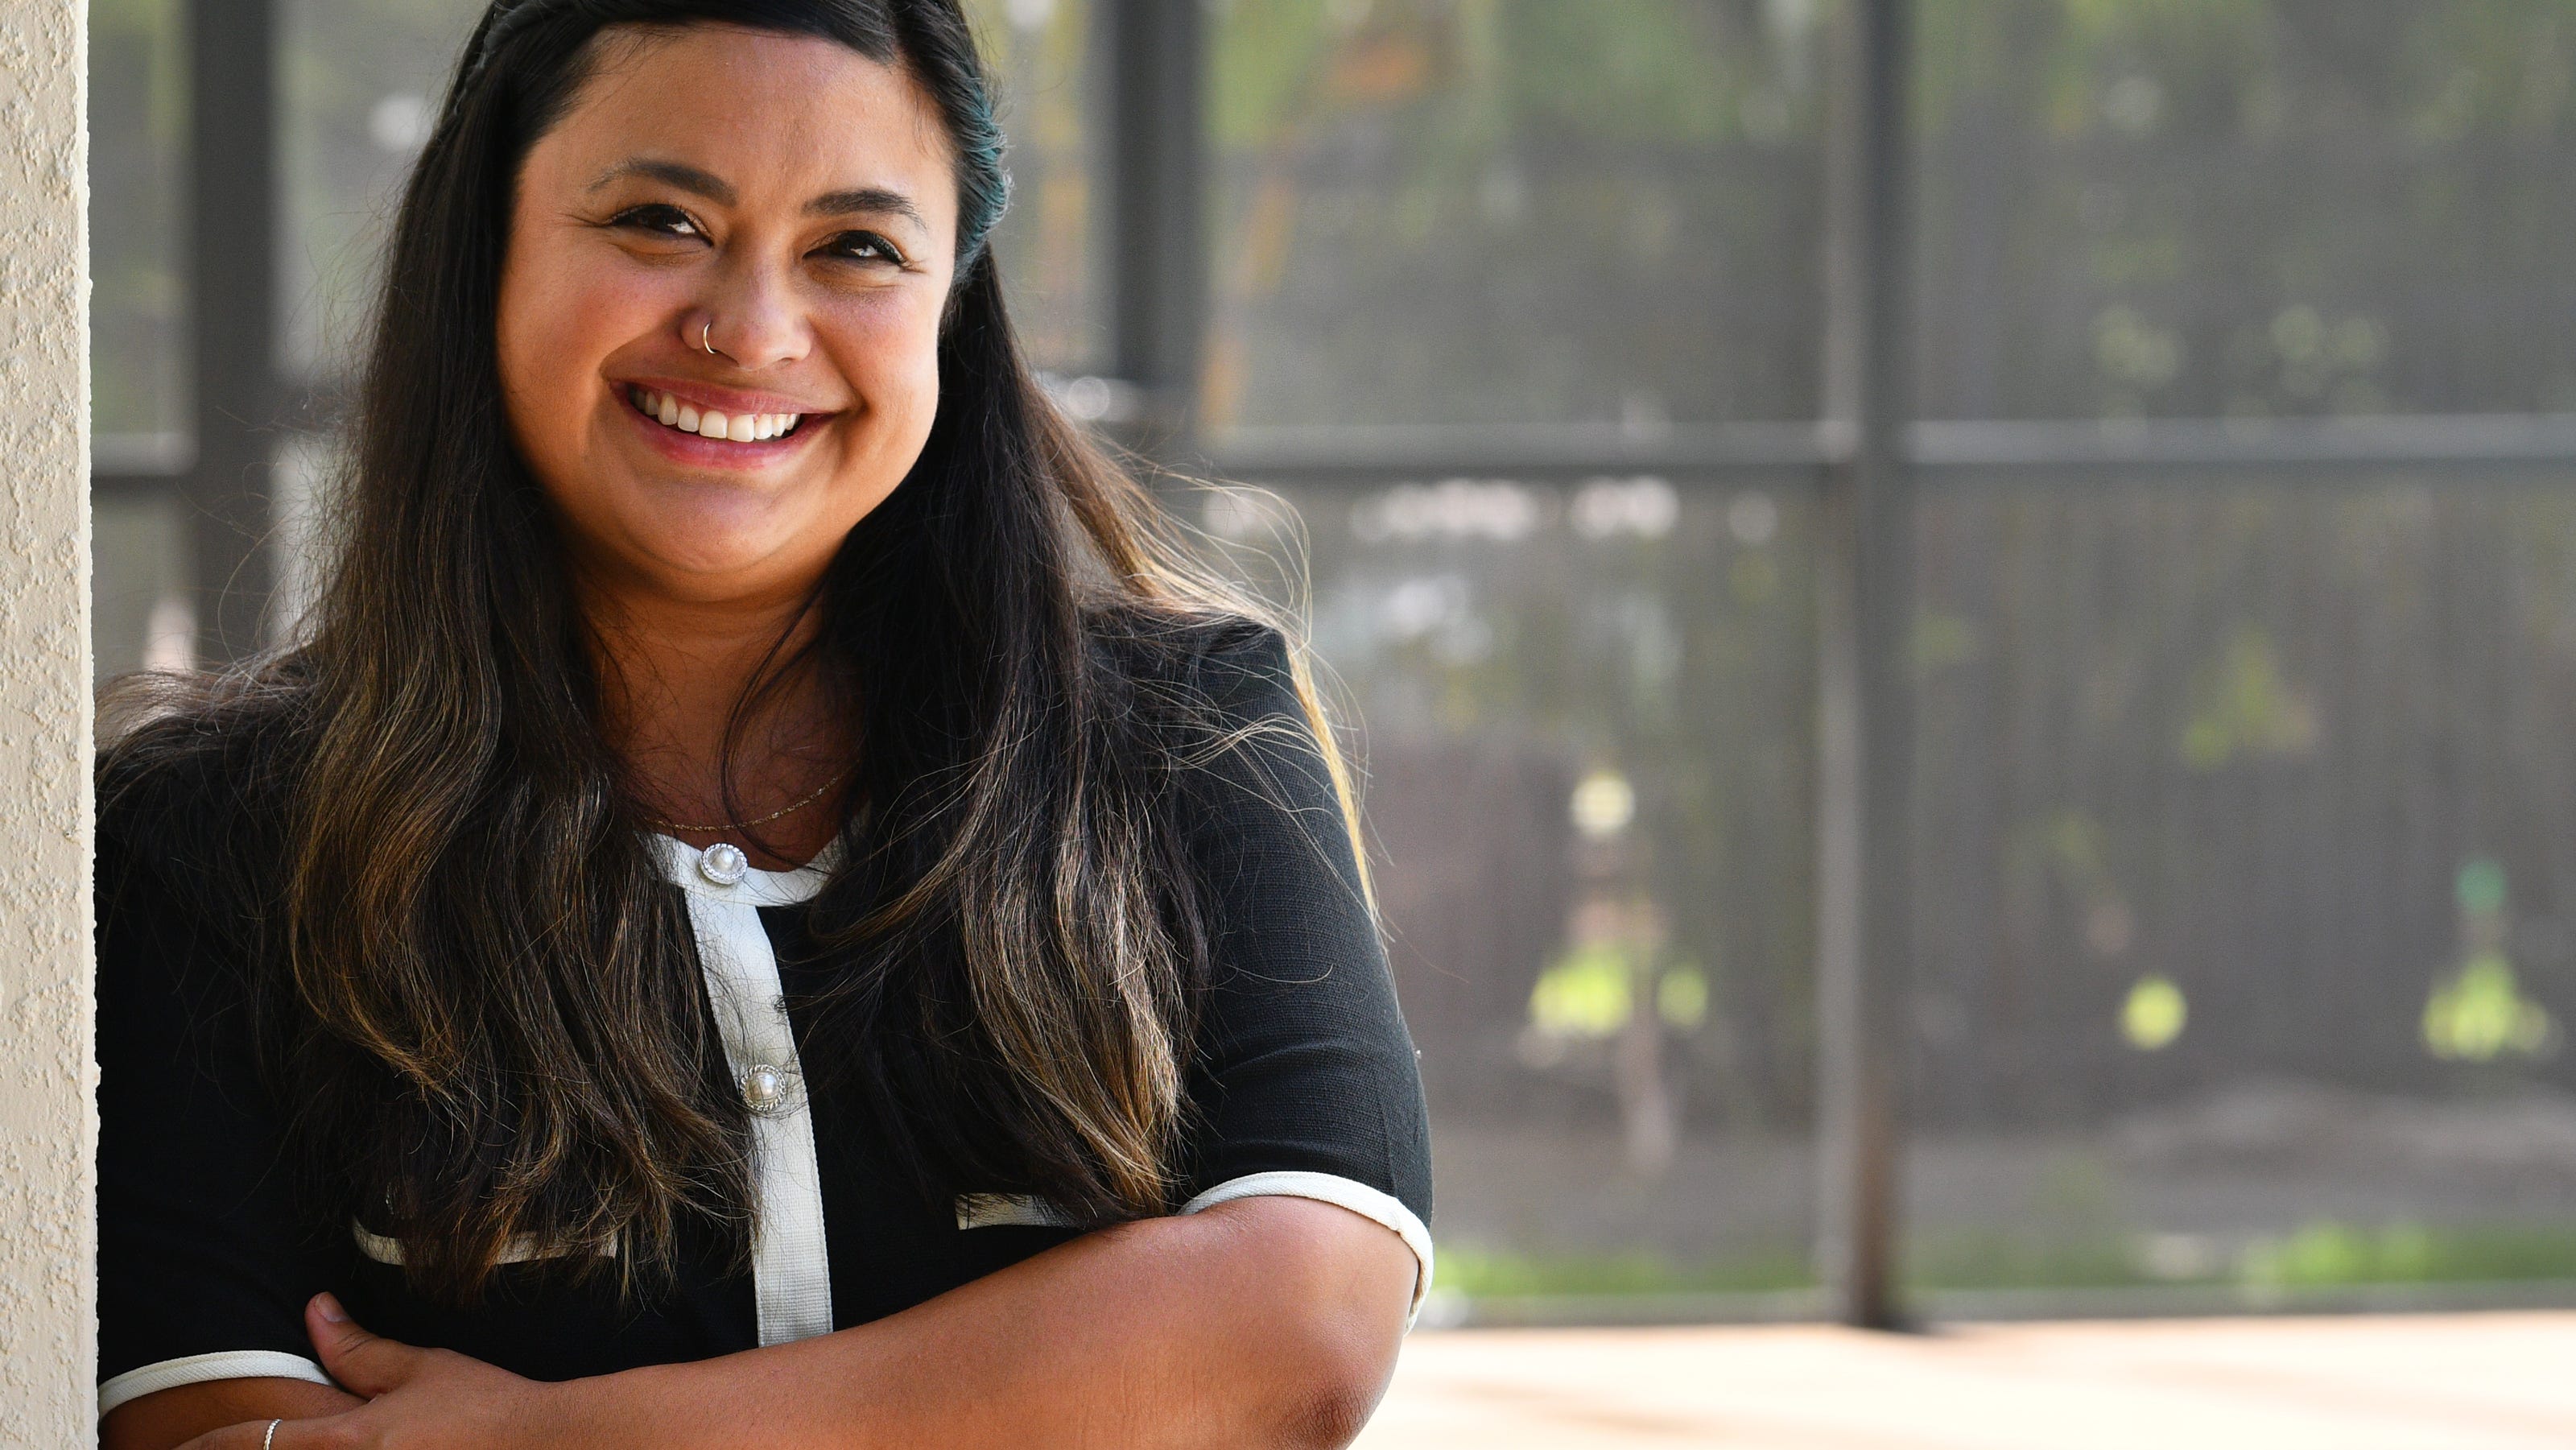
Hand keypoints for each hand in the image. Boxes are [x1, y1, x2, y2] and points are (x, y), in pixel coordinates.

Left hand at [176, 1295, 563, 1449]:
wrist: (544, 1446)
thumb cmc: (485, 1408)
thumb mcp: (420, 1369)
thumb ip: (358, 1349)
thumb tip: (316, 1310)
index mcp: (346, 1441)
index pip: (254, 1443)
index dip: (205, 1447)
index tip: (172, 1446)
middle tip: (184, 1445)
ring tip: (256, 1446)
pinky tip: (332, 1449)